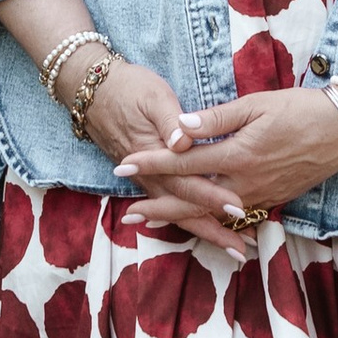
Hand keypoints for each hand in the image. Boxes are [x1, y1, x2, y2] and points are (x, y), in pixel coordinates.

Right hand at [73, 59, 251, 259]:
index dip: (212, 196)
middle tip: (242, 248)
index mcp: (156, 155)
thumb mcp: (152, 96)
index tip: (238, 208)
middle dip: (215, 229)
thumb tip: (183, 143)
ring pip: (179, 212)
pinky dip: (192, 219)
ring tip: (234, 247)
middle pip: (185, 209)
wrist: (94, 92)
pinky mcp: (150, 178)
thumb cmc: (129, 89)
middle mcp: (151, 176)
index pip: (187, 182)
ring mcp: (149, 180)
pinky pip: (172, 205)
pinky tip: (209, 228)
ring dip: (206, 230)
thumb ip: (169, 120)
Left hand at [114, 86, 337, 243]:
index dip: (152, 162)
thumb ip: (217, 117)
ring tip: (152, 220)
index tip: (124, 165)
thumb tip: (181, 125)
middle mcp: (245, 182)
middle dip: (158, 206)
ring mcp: (259, 195)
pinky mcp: (271, 199)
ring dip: (180, 216)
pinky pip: (232, 215)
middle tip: (128, 214)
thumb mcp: (258, 104)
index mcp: (238, 154)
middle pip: (192, 200)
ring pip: (210, 213)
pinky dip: (209, 220)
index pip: (185, 160)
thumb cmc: (300, 109)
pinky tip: (196, 220)